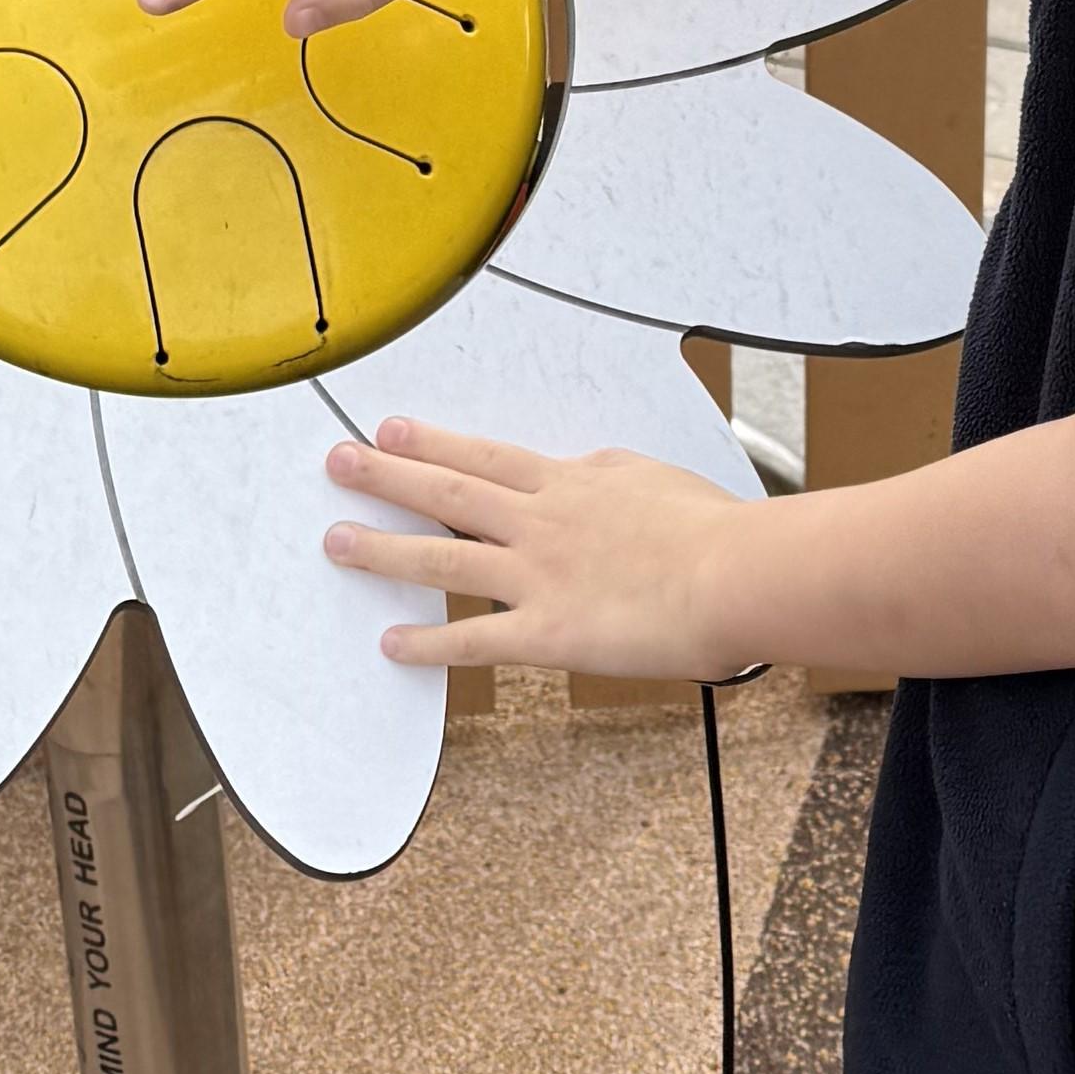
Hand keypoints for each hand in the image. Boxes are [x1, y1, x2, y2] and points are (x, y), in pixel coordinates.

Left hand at [322, 416, 765, 681]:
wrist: (738, 575)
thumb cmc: (717, 530)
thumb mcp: (654, 480)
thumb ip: (609, 477)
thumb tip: (583, 471)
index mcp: (571, 483)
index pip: (486, 457)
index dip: (432, 442)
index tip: (390, 429)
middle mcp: (542, 523)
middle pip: (448, 491)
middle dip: (385, 474)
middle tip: (337, 460)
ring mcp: (539, 576)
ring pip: (443, 557)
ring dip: (384, 549)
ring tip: (336, 541)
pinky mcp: (549, 633)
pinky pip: (474, 640)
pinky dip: (428, 643)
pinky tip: (391, 644)